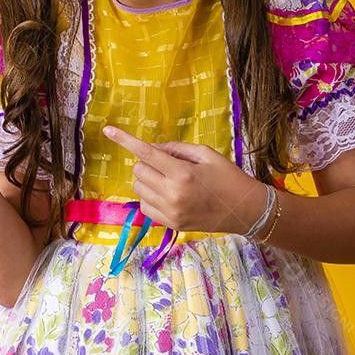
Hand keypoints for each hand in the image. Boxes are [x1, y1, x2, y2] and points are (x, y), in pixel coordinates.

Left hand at [101, 125, 266, 234]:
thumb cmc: (228, 177)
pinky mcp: (171, 225)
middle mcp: (173, 194)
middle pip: (139, 170)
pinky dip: (150, 196)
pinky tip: (168, 195)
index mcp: (182, 173)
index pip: (146, 153)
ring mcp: (171, 212)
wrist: (246, 211)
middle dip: (147, 163)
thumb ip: (175, 149)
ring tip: (170, 180)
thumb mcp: (206, 154)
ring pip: (138, 188)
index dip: (125, 140)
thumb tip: (151, 148)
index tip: (108, 130)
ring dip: (148, 179)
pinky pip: (144, 206)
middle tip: (168, 164)